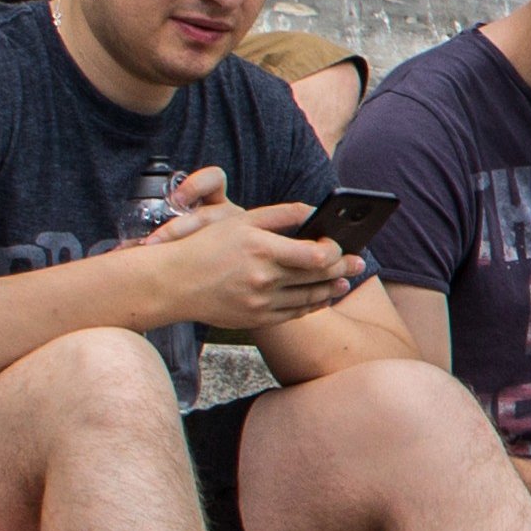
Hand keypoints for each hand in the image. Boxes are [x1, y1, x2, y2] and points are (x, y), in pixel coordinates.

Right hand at [149, 185, 364, 331]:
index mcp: (262, 250)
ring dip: (332, 288)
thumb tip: (314, 210)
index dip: (334, 250)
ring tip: (344, 280)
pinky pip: (294, 314)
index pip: (317, 255)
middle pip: (318, 276)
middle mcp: (263, 279)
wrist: (171, 284)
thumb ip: (280, 214)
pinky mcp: (256, 319)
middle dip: (342, 268)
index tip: (339, 243)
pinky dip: (312, 305)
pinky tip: (321, 296)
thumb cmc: (206, 247)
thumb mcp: (240, 220)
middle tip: (358, 261)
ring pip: (310, 298)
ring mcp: (260, 303)